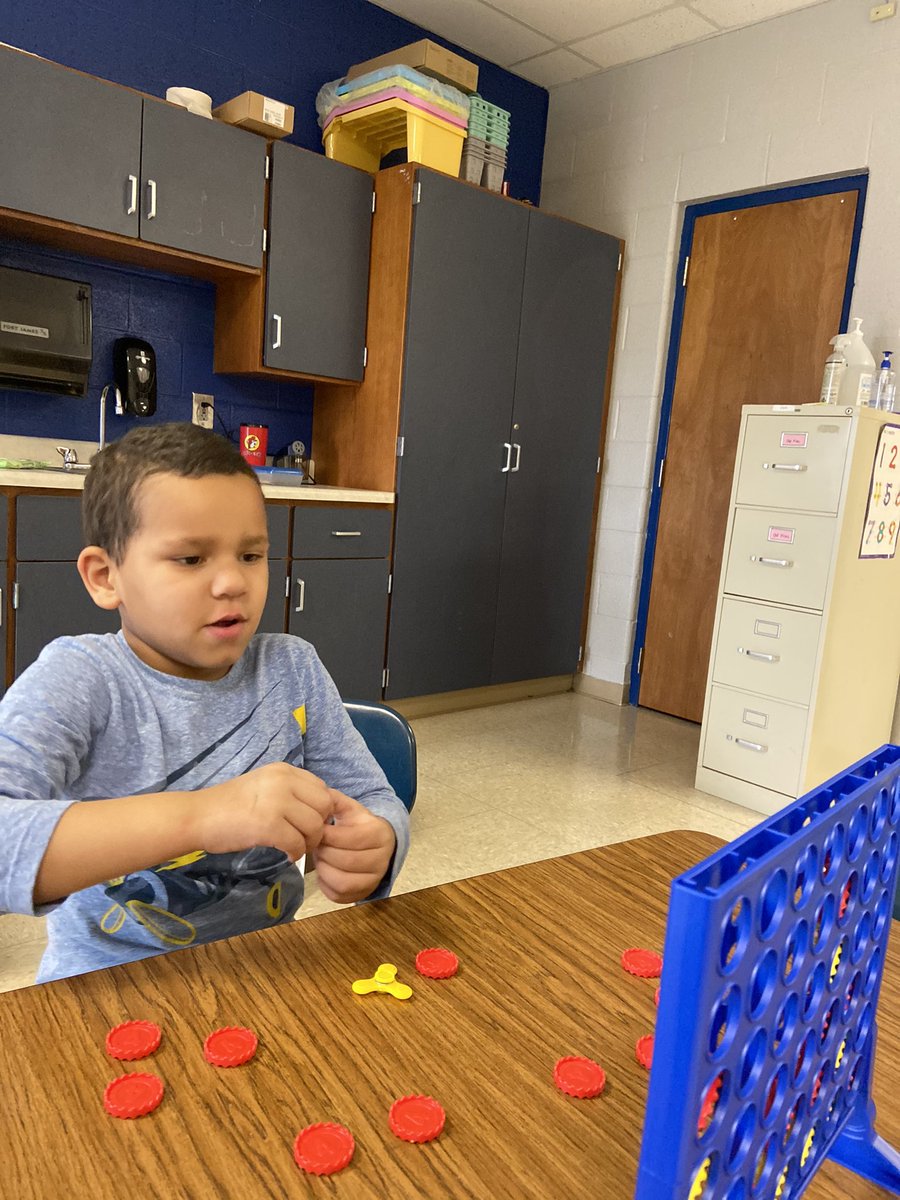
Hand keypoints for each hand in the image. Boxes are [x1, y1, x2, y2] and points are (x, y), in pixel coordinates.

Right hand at [192, 762, 333, 861]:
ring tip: (294, 847)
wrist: (197, 816)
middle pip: (324, 805)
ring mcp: (276, 801)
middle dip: (320, 826)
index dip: (321, 809)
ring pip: (315, 826)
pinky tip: (286, 855)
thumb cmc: (228, 805)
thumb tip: (318, 810)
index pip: (322, 788)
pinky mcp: (268, 825)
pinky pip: (297, 843)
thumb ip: (290, 792)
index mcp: (283, 770)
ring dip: (309, 842)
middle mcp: (283, 780)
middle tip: (304, 839)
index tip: (308, 823)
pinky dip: (295, 853)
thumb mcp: (263, 786)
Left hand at [312, 789, 396, 903]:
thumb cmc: (359, 826)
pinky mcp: (363, 894)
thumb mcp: (350, 809)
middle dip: (325, 852)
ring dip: (324, 869)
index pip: (350, 838)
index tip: (318, 830)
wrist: (376, 843)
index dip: (329, 835)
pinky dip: (326, 884)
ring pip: (343, 882)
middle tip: (317, 845)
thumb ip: (334, 800)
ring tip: (321, 857)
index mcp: (380, 834)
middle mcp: (382, 859)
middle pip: (346, 861)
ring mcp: (374, 879)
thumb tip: (317, 796)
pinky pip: (339, 896)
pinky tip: (325, 870)